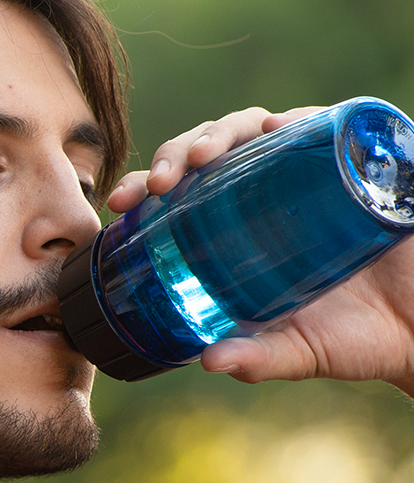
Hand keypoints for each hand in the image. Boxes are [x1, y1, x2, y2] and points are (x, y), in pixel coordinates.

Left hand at [106, 107, 413, 395]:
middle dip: (175, 155)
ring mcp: (315, 175)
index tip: (119, 203)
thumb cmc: (361, 338)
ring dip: (222, 132)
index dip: (146, 190)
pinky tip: (277, 127)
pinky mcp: (364, 162)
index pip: (183, 196)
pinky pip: (329, 124)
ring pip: (257, 128)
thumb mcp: (300, 351)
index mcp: (242, 234)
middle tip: (160, 183)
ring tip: (202, 157)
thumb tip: (209, 361)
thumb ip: (258, 358)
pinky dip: (300, 120)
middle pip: (211, 154)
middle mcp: (271, 197)